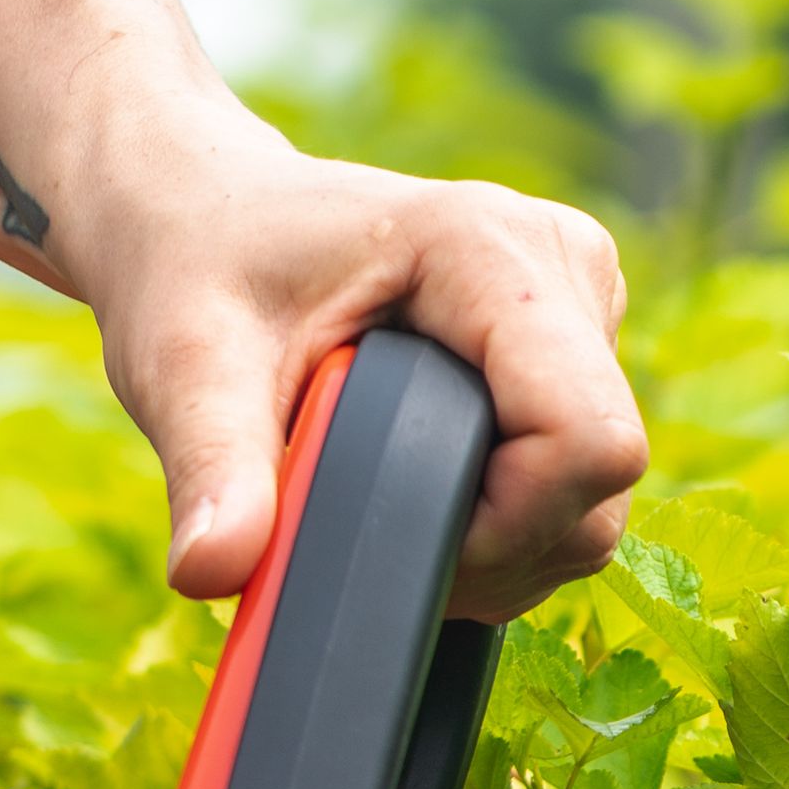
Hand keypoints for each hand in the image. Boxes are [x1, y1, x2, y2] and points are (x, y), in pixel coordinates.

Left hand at [62, 119, 644, 618]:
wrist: (209, 215)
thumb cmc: (200, 268)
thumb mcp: (189, 365)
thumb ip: (214, 469)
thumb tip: (211, 573)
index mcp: (491, 248)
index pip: (586, 437)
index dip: (506, 525)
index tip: (396, 531)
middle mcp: (565, 265)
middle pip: (600, 481)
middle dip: (494, 546)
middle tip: (373, 531)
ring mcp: (584, 302)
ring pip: (598, 496)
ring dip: (500, 543)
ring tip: (386, 503)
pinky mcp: (580, 343)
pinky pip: (582, 481)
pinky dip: (509, 520)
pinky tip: (424, 488)